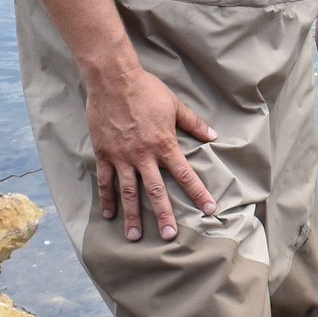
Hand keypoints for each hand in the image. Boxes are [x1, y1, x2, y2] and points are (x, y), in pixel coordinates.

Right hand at [85, 66, 217, 239]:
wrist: (113, 79)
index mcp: (164, 144)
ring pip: (128, 192)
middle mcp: (144, 155)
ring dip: (132, 216)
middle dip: (164, 215)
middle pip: (156, 191)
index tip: (209, 210)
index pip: (185, 174)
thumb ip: (194, 124)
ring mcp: (122, 157)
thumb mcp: (175, 105)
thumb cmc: (146, 90)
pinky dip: (107, 198)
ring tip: (134, 237)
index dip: (198, 193)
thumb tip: (213, 136)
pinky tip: (109, 214)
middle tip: (169, 236)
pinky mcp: (104, 153)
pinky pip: (105, 180)